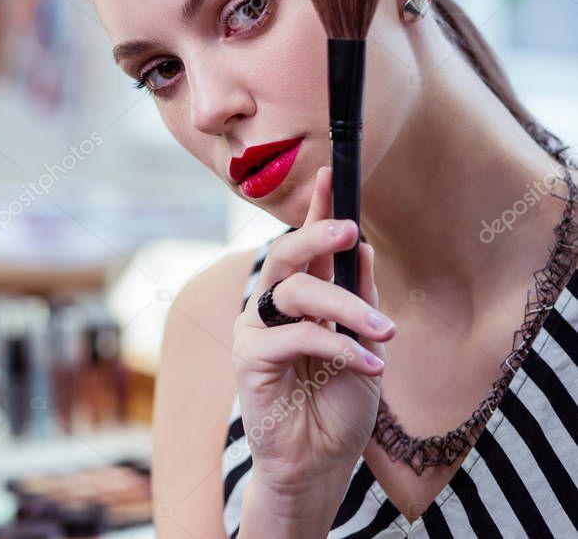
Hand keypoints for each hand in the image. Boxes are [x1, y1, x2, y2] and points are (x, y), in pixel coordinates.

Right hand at [231, 166, 394, 491]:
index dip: (317, 207)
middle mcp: (273, 305)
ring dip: (346, 306)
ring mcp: (257, 328)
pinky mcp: (250, 357)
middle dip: (316, 234)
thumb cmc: (339, 403)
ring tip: (384, 331)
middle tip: (349, 228)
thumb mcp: (364, 342)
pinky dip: (337, 345)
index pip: (308, 244)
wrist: (321, 463)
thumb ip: (360, 297)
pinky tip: (367, 363)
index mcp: (301, 296)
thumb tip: (364, 247)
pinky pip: (296, 336)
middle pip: (286, 254)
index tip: (331, 172)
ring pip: (296, 291)